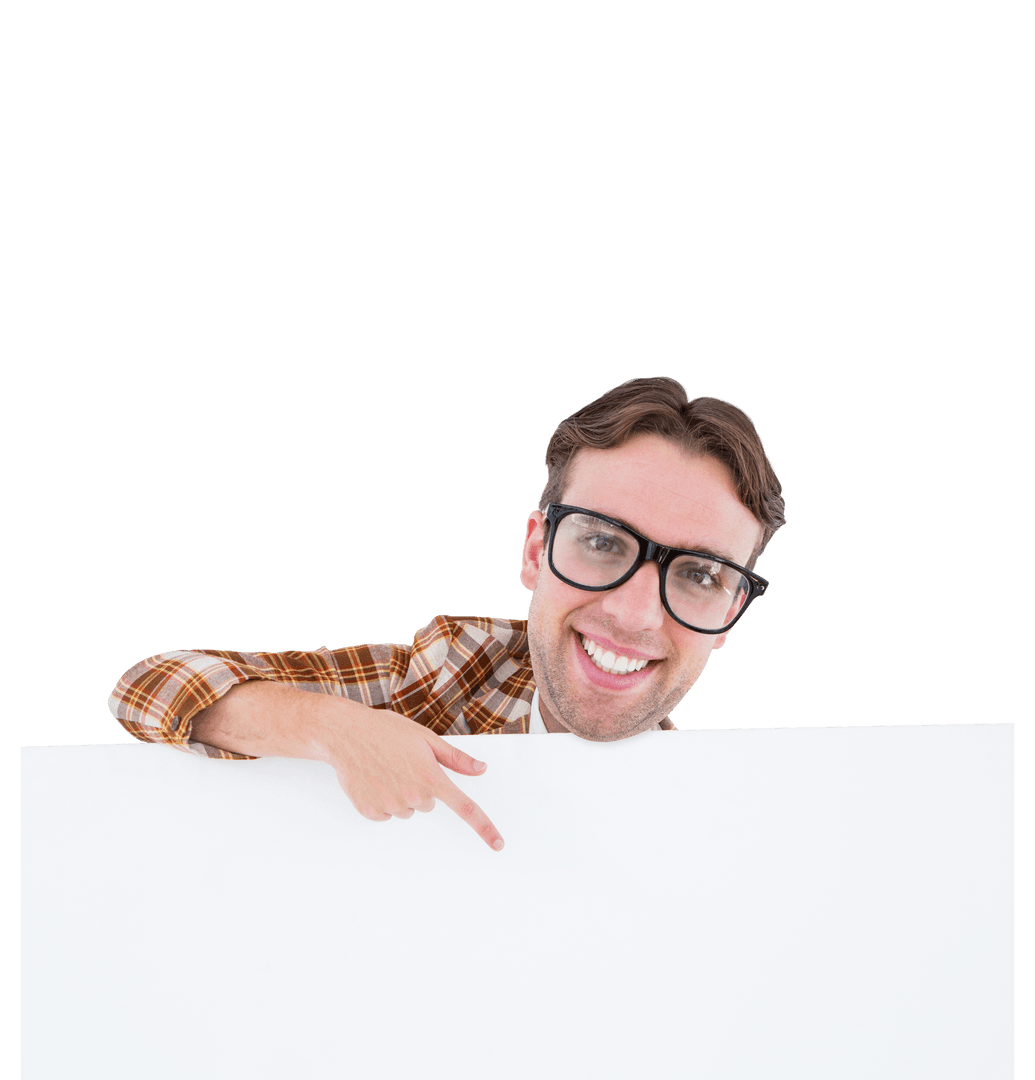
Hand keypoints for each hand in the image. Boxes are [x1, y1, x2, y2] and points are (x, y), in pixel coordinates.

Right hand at [328, 708, 503, 850]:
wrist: (345, 733)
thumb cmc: (387, 731)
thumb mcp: (425, 737)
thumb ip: (455, 758)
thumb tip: (481, 770)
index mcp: (431, 777)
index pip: (465, 808)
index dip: (484, 827)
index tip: (498, 844)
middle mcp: (413, 796)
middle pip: (428, 804)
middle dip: (420, 787)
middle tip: (403, 765)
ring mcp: (390, 805)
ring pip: (407, 810)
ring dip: (400, 794)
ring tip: (385, 769)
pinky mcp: (370, 812)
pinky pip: (386, 814)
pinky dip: (382, 800)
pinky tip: (372, 780)